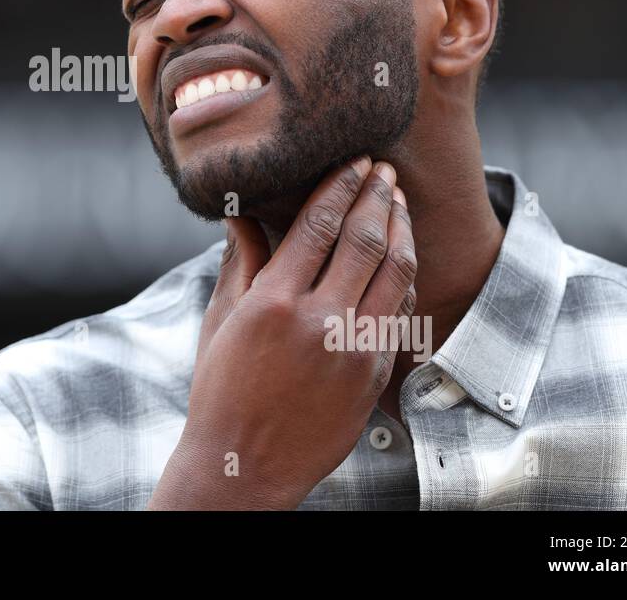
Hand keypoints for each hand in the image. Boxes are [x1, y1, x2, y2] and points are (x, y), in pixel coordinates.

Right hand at [147, 155, 416, 509]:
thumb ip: (241, 261)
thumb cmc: (221, 390)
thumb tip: (242, 211)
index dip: (342, 185)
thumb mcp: (222, 320)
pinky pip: (402, 311)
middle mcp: (321, 322)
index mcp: (274, 303)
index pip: (320, 224)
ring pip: (397, 272)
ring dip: (403, 229)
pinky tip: (401, 257)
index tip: (355, 160)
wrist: (245, 466)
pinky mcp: (376, 374)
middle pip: (366, 239)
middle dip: (379, 195)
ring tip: (399, 202)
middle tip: (384, 168)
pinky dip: (405, 277)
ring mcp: (356, 350)